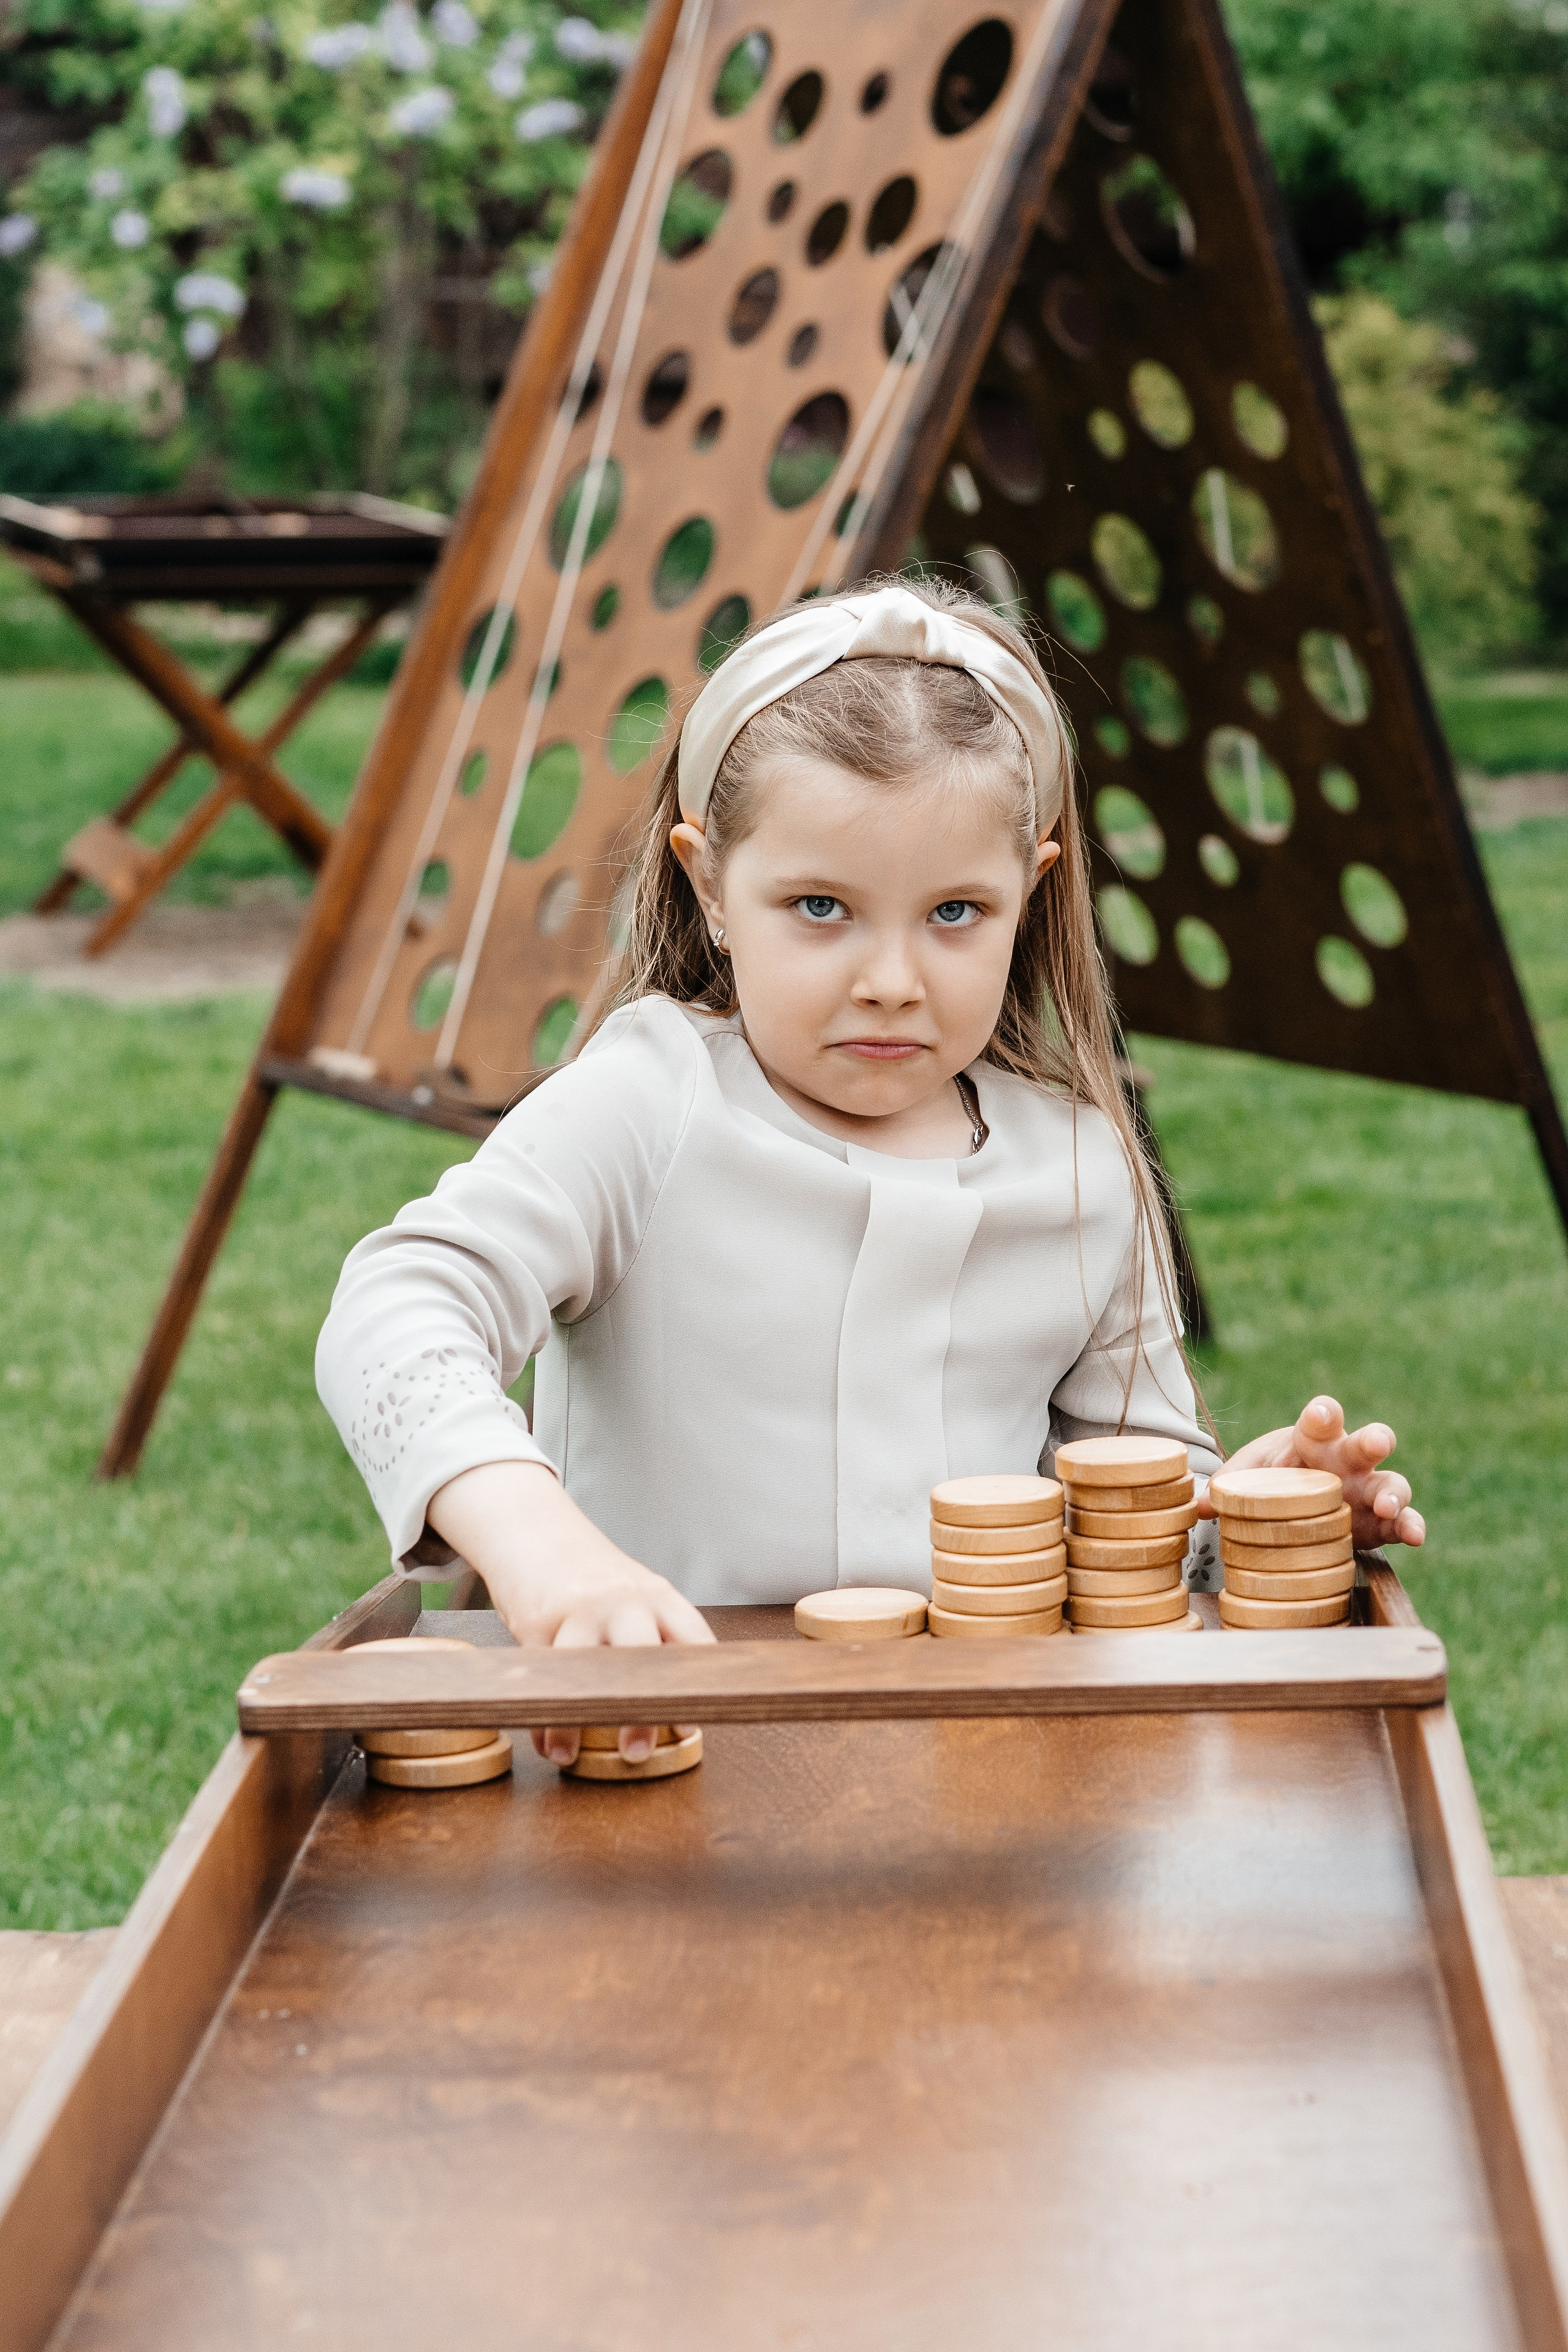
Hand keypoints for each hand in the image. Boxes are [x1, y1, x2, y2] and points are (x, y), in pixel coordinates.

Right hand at [427, 1461, 713, 1765]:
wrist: (535, 1530)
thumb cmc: (594, 1579)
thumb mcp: (638, 1596)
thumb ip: (659, 1640)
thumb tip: (680, 1708)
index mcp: (659, 1597)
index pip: (692, 1641)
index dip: (694, 1688)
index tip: (689, 1728)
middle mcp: (625, 1602)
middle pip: (642, 1655)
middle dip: (640, 1706)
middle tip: (637, 1751)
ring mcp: (580, 1610)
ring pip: (582, 1669)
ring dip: (575, 1718)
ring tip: (569, 1755)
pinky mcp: (537, 1620)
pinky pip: (542, 1675)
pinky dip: (542, 1714)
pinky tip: (545, 1741)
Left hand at [1194, 1394, 1424, 1549]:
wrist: (1291, 1504)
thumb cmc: (1269, 1478)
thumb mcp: (1245, 1478)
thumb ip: (1226, 1488)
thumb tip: (1198, 1506)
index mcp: (1311, 1439)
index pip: (1319, 1418)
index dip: (1322, 1413)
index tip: (1320, 1413)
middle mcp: (1345, 1459)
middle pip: (1365, 1442)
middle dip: (1372, 1439)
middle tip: (1374, 1443)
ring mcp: (1367, 1490)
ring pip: (1391, 1482)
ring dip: (1394, 1492)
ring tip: (1390, 1506)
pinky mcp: (1380, 1523)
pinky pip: (1402, 1523)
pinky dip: (1410, 1527)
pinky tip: (1414, 1536)